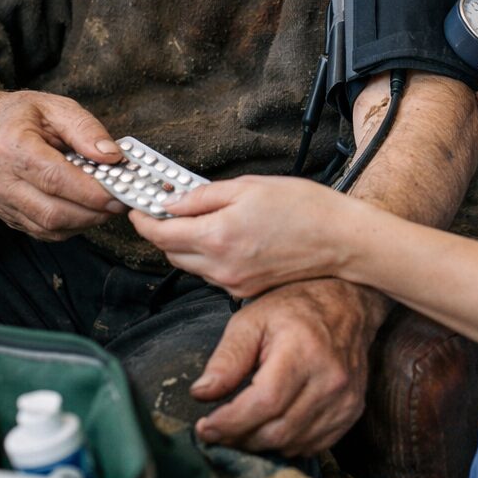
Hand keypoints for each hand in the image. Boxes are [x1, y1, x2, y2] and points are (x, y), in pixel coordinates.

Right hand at [0, 86, 122, 240]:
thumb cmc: (22, 116)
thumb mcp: (56, 107)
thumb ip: (86, 129)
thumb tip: (111, 156)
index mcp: (13, 147)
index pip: (55, 179)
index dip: (91, 192)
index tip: (120, 192)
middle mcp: (1, 180)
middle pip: (52, 212)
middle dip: (93, 212)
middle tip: (121, 202)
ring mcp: (1, 202)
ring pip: (49, 227)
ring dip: (85, 222)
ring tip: (107, 205)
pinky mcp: (7, 216)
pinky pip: (43, 231)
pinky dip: (70, 226)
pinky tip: (85, 210)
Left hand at [129, 173, 350, 297]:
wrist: (339, 240)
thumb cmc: (303, 208)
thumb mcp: (249, 186)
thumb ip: (204, 196)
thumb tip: (172, 202)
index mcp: (217, 236)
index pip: (160, 233)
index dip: (142, 219)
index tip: (138, 208)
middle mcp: (220, 266)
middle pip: (170, 252)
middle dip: (163, 231)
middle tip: (168, 208)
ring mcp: (233, 283)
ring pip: (191, 264)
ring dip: (187, 244)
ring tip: (203, 219)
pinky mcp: (245, 291)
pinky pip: (213, 273)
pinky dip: (209, 256)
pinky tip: (226, 236)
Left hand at [188, 280, 375, 454]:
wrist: (348, 303)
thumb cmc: (296, 308)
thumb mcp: (252, 321)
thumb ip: (226, 358)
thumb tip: (202, 393)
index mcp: (303, 351)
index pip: (264, 403)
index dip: (230, 422)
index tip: (205, 427)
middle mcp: (330, 379)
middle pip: (276, 431)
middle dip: (239, 437)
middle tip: (217, 429)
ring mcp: (344, 399)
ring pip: (292, 444)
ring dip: (259, 443)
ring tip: (241, 426)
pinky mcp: (351, 412)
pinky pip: (311, 445)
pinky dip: (285, 443)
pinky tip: (271, 424)